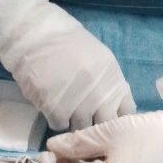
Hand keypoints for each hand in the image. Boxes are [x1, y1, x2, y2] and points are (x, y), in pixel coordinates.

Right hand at [0, 0, 135, 129]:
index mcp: (113, 80)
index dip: (117, 120)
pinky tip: (50, 102)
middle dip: (96, 125)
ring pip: (80, 128)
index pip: (126, 114)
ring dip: (73, 121)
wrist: (37, 35)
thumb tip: (113, 110)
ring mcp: (78, 104)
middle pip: (104, 126)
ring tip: (64, 105)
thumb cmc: (67, 45)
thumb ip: (109, 85)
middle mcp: (100, 95)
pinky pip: (59, 125)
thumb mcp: (100, 60)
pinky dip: (54, 117)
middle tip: (85, 118)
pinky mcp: (56, 109)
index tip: (107, 118)